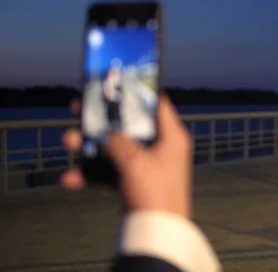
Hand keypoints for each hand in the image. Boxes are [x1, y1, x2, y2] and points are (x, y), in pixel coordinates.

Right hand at [61, 95, 192, 218]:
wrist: (156, 233)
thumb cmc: (155, 192)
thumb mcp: (135, 160)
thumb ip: (118, 141)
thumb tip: (108, 134)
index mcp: (171, 135)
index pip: (157, 103)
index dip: (137, 92)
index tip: (116, 82)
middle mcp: (161, 147)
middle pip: (129, 125)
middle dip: (102, 119)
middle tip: (78, 108)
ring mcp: (147, 165)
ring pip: (115, 147)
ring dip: (91, 146)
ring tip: (69, 141)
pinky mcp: (135, 182)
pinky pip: (111, 172)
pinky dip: (92, 174)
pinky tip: (70, 178)